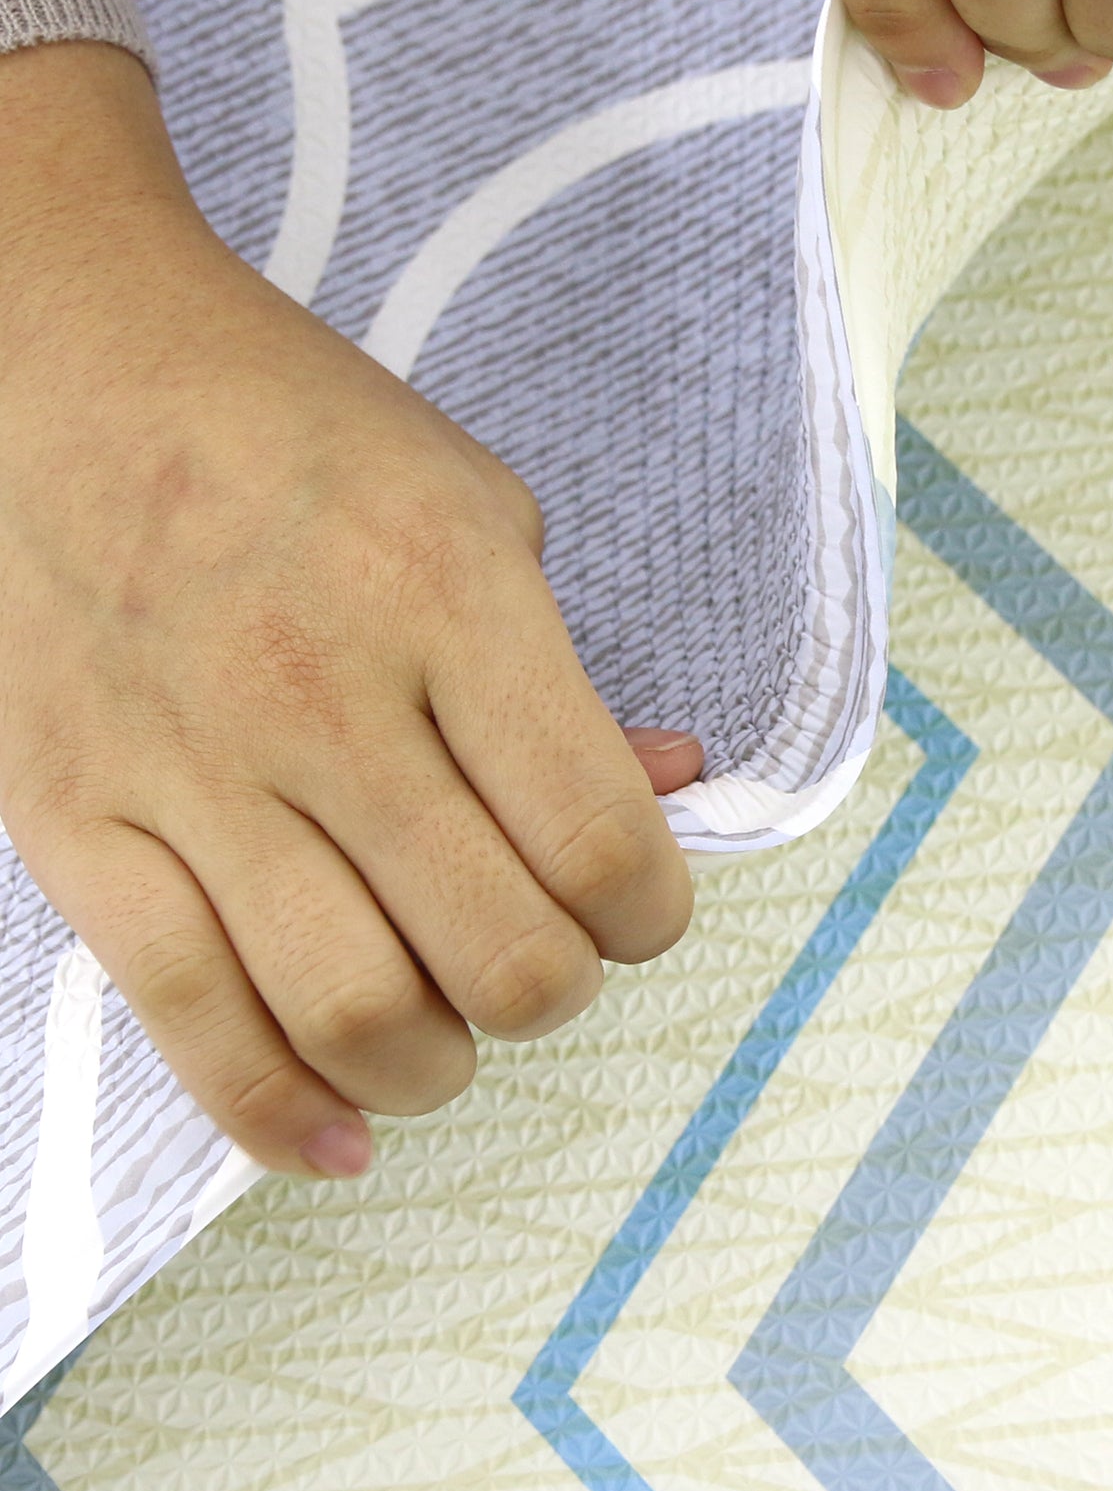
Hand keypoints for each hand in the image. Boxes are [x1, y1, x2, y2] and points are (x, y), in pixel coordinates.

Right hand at [0, 44, 700, 1179]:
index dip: (651, 918)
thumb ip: (573, 678)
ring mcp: (183, 763)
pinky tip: (338, 1137)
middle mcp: (320, 690)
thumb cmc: (300, 439)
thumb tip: (673, 791)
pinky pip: (184, 1019)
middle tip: (543, 963)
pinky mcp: (68, 816)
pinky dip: (276, 1114)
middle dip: (554, 995)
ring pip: (352, 1013)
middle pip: (498, 955)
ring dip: (436, 1069)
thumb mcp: (481, 513)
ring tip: (449, 1036)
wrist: (55, 353)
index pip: (601, 843)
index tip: (637, 910)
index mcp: (449, 597)